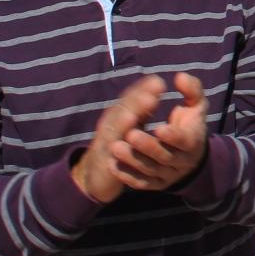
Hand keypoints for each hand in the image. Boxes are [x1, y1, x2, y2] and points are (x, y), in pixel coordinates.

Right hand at [70, 75, 167, 202]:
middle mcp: (109, 126)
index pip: (130, 98)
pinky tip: (119, 150)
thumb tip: (158, 82)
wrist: (96, 173)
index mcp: (119, 114)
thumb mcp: (131, 123)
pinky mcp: (102, 164)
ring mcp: (104, 144)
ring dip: (121, 125)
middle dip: (134, 104)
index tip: (158, 82)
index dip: (142, 90)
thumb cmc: (121, 143)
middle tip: (150, 97)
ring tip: (132, 117)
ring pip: (111, 132)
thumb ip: (142, 106)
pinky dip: (113, 153)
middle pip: (120, 111)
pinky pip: (107, 157)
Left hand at [113, 71, 210, 191]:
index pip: (184, 141)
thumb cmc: (190, 123)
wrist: (190, 155)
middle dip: (147, 146)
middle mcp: (181, 161)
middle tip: (129, 134)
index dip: (173, 136)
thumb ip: (191, 90)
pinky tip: (112, 164)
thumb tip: (179, 77)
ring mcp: (168, 175)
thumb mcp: (196, 105)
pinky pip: (141, 183)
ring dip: (132, 160)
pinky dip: (127, 176)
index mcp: (193, 142)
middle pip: (164, 157)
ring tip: (114, 147)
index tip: (158, 128)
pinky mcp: (155, 184)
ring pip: (150, 171)